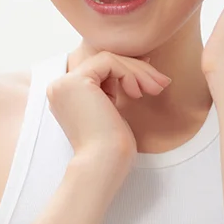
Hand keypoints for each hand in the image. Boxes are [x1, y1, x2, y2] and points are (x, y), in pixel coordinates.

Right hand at [46, 51, 170, 174]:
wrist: (103, 164)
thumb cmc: (112, 146)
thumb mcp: (114, 110)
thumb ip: (116, 87)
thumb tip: (139, 61)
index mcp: (67, 94)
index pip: (100, 70)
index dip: (128, 71)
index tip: (152, 80)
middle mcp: (61, 86)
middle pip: (104, 62)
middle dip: (137, 70)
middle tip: (162, 82)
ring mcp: (65, 83)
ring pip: (108, 59)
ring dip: (137, 72)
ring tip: (156, 89)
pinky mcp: (76, 81)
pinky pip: (108, 62)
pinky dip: (128, 73)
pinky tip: (137, 93)